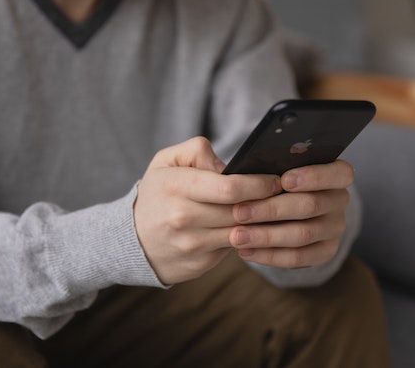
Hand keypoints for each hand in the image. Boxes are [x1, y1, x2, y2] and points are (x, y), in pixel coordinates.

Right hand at [134, 137, 280, 284]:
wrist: (131, 240)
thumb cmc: (157, 194)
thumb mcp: (166, 161)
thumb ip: (197, 150)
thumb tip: (228, 166)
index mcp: (175, 186)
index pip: (230, 187)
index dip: (259, 183)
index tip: (275, 180)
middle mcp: (182, 218)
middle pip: (241, 211)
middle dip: (267, 203)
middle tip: (284, 194)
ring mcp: (191, 244)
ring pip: (242, 232)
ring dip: (262, 222)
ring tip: (274, 210)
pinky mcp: (199, 264)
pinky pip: (234, 249)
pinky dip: (247, 238)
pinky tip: (254, 228)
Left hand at [228, 160, 353, 268]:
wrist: (282, 209)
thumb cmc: (275, 179)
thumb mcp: (275, 165)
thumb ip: (269, 163)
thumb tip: (244, 168)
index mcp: (336, 173)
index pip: (339, 173)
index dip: (313, 176)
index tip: (283, 181)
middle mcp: (340, 200)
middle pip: (311, 205)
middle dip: (271, 209)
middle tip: (239, 212)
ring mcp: (335, 227)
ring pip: (302, 234)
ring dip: (266, 236)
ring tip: (237, 236)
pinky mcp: (325, 251)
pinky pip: (298, 257)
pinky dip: (270, 256)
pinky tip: (246, 251)